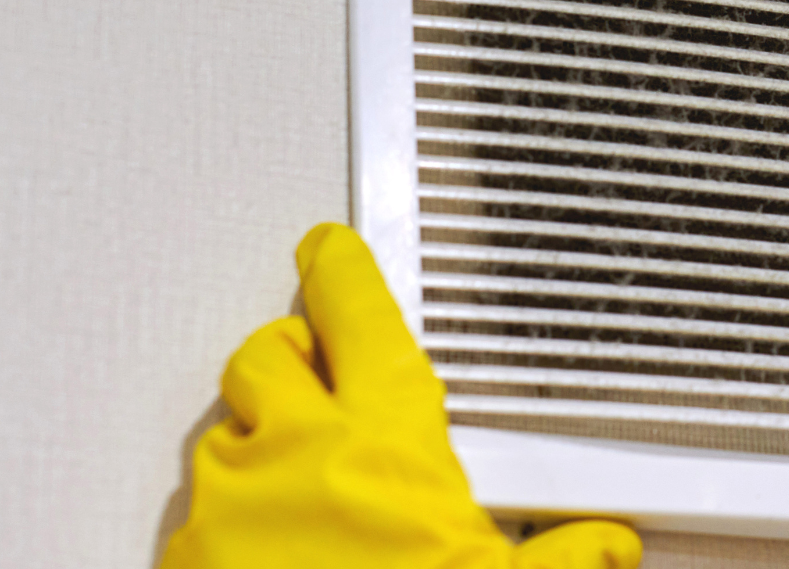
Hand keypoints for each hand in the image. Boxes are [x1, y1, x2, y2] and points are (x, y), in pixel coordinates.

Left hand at [159, 223, 642, 568]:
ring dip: (255, 446)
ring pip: (224, 434)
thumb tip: (606, 547)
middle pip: (268, 357)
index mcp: (386, 444)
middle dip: (291, 359)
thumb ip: (564, 558)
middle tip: (315, 377)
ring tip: (293, 487)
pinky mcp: (182, 556)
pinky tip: (262, 555)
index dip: (344, 273)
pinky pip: (192, 513)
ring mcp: (229, 505)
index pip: (360, 319)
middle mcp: (297, 455)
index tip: (332, 250)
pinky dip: (223, 522)